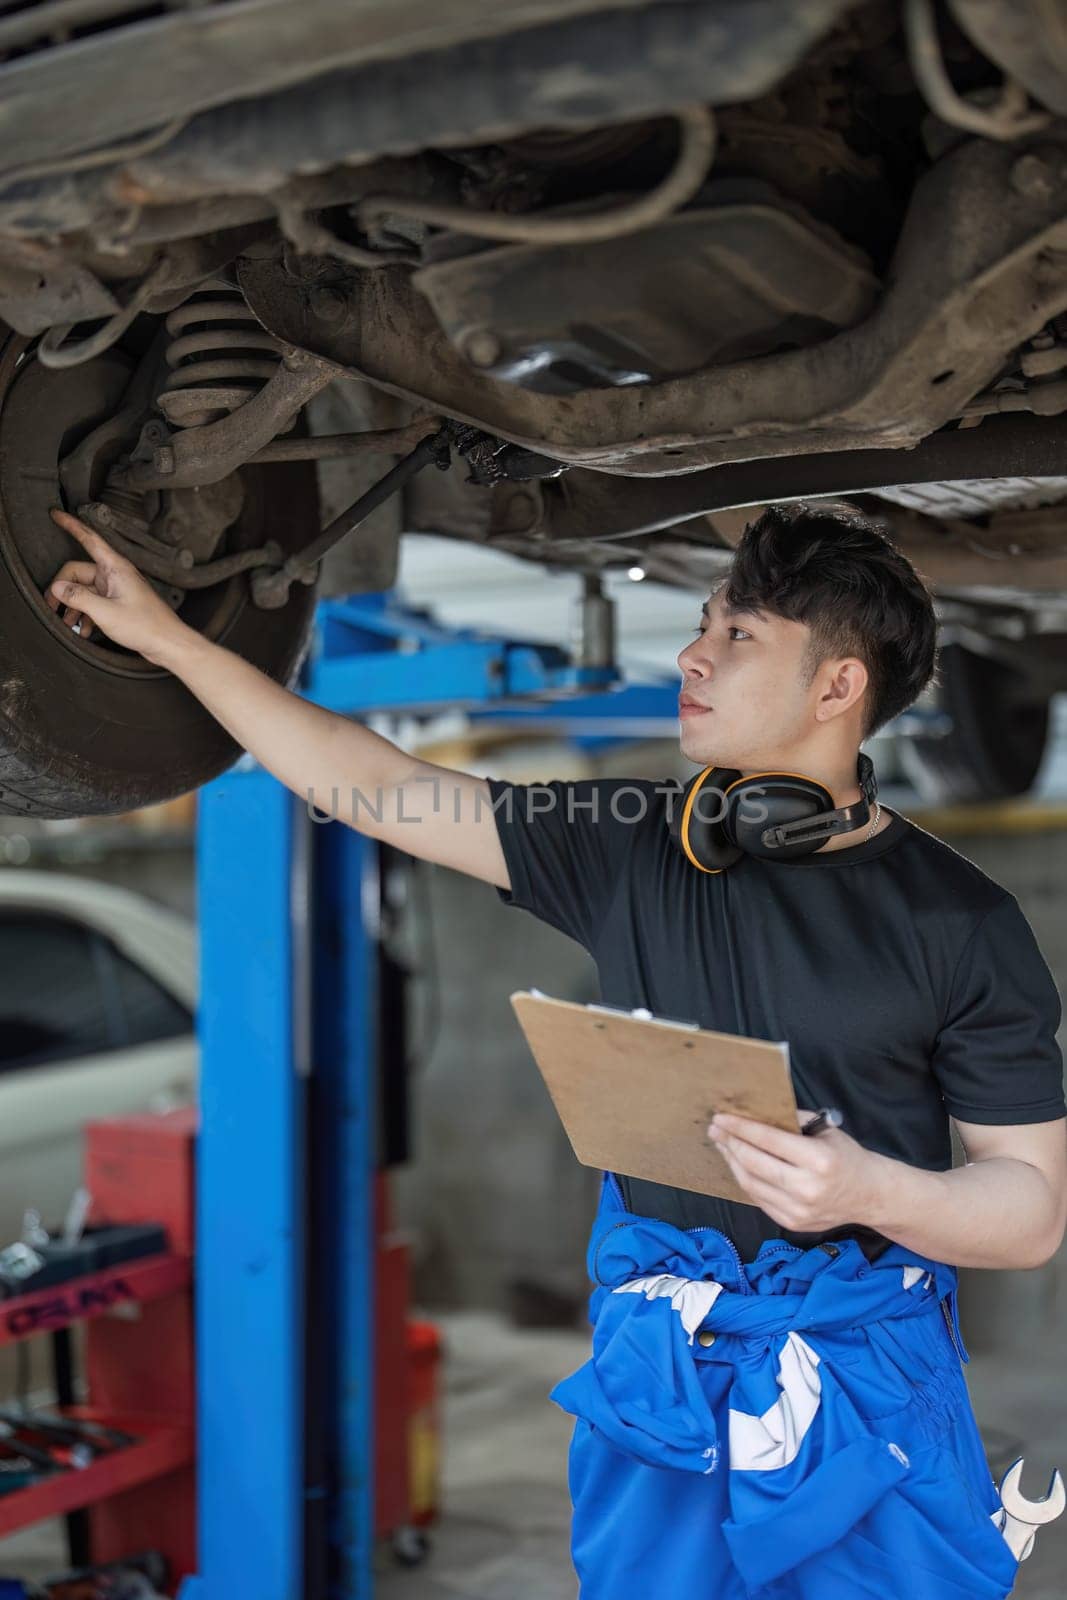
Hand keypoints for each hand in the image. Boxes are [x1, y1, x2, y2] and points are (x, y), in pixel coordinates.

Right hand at [45, 508, 191, 666]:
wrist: (168, 643)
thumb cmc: (146, 626)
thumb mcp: (106, 612)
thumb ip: (78, 598)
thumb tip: (57, 587)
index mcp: (115, 567)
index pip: (88, 538)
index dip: (70, 525)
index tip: (55, 514)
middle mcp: (115, 574)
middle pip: (77, 572)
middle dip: (62, 589)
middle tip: (52, 607)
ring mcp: (116, 589)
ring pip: (84, 590)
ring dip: (73, 606)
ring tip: (68, 623)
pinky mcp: (118, 603)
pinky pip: (94, 603)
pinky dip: (86, 615)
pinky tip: (84, 630)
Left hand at [707, 1109, 888, 1233]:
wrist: (869, 1196)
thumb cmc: (846, 1157)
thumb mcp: (826, 1130)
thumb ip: (793, 1121)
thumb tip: (756, 1112)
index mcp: (818, 1160)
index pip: (768, 1140)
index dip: (741, 1127)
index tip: (721, 1116)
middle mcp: (807, 1188)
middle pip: (754, 1163)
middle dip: (730, 1143)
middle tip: (715, 1128)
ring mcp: (798, 1210)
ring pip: (750, 1184)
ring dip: (732, 1161)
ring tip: (723, 1144)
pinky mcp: (792, 1224)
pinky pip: (758, 1199)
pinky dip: (745, 1179)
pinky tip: (738, 1164)